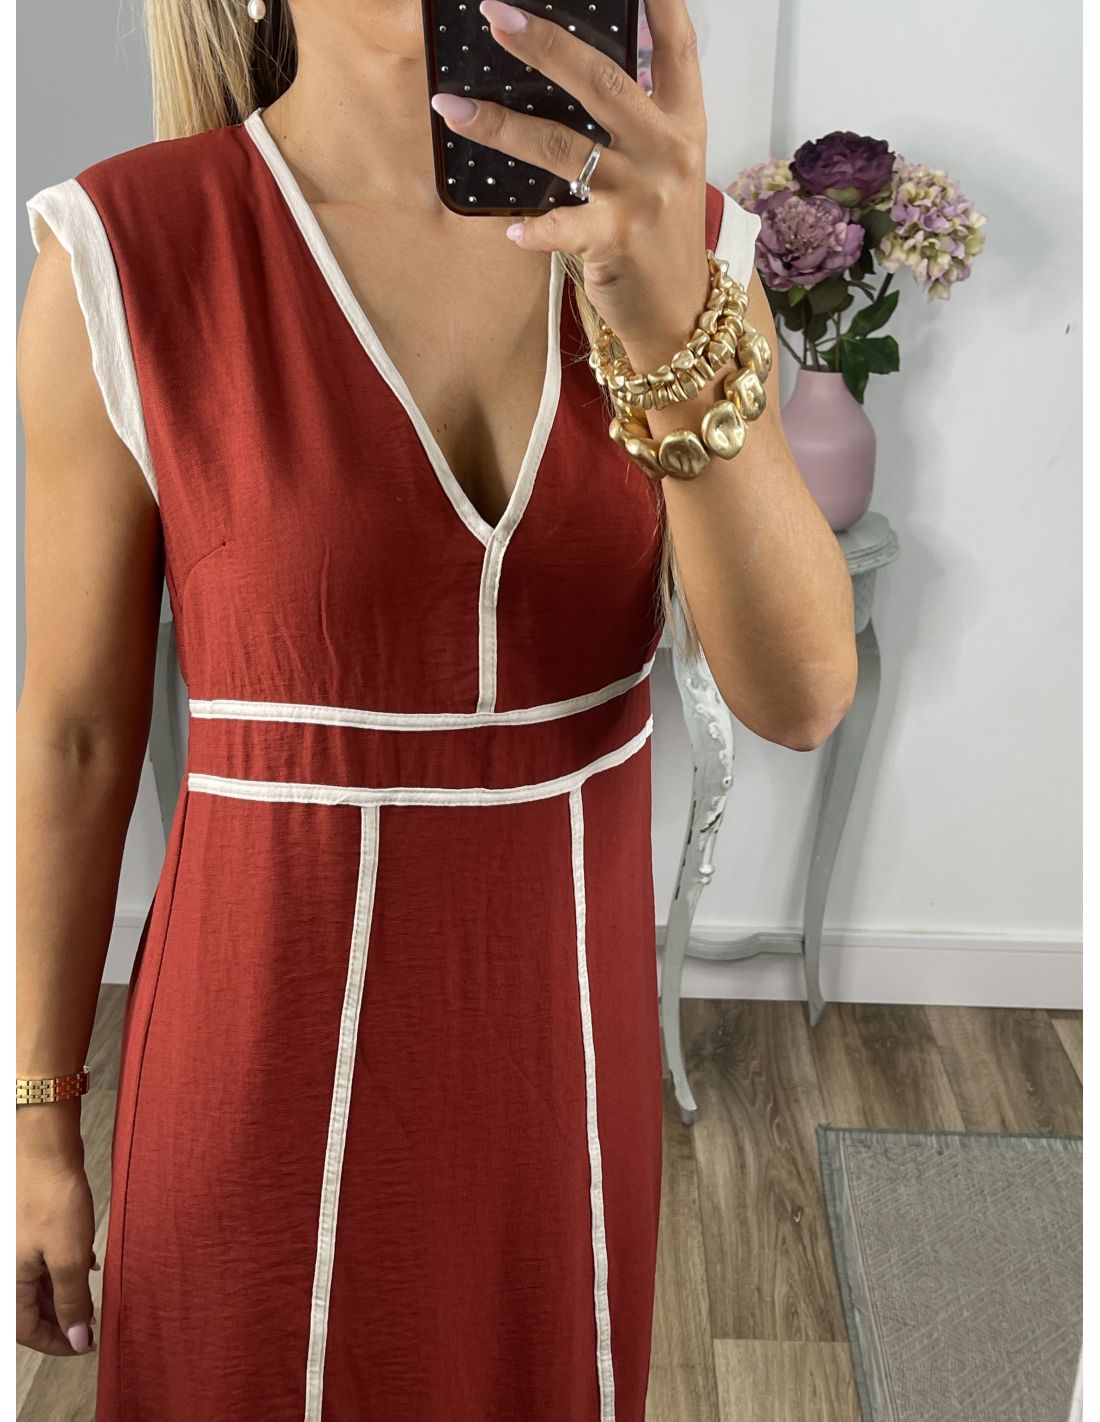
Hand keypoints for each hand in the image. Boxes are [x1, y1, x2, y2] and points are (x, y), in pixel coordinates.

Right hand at [17, 1110, 98, 1356]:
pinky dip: (62, 1266)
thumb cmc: (50, 1194)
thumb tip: (77, 1340)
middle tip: (92, 1322)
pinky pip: (41, 1259)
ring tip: (92, 1294)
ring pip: (37, 1283)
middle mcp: (7, 1267)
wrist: (41, 1143)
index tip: (85, 1345)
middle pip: (30, 1308)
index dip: (57, 1342)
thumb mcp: (68, 1254)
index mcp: (7, 1281)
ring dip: (64, 1292)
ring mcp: (16, 1246)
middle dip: (62, 1317)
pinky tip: (86, 1262)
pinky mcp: (27, 1227)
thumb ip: (72, 1300)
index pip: (27, 1330)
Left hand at [429, 0, 711, 369]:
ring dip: (499, 126)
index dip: (660, 4)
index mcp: (683, 124)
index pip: (676, 48)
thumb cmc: (661, 237)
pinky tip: (508, 228)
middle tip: (497, 17)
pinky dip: (531, 227)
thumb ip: (635, 122)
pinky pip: (559, 225)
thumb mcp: (666, 169)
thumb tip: (573, 73)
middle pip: (602, 81)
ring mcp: (641, 195)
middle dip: (545, 44)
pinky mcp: (616, 239)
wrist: (680, 313)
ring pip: (560, 146)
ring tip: (451, 107)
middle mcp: (665, 151)